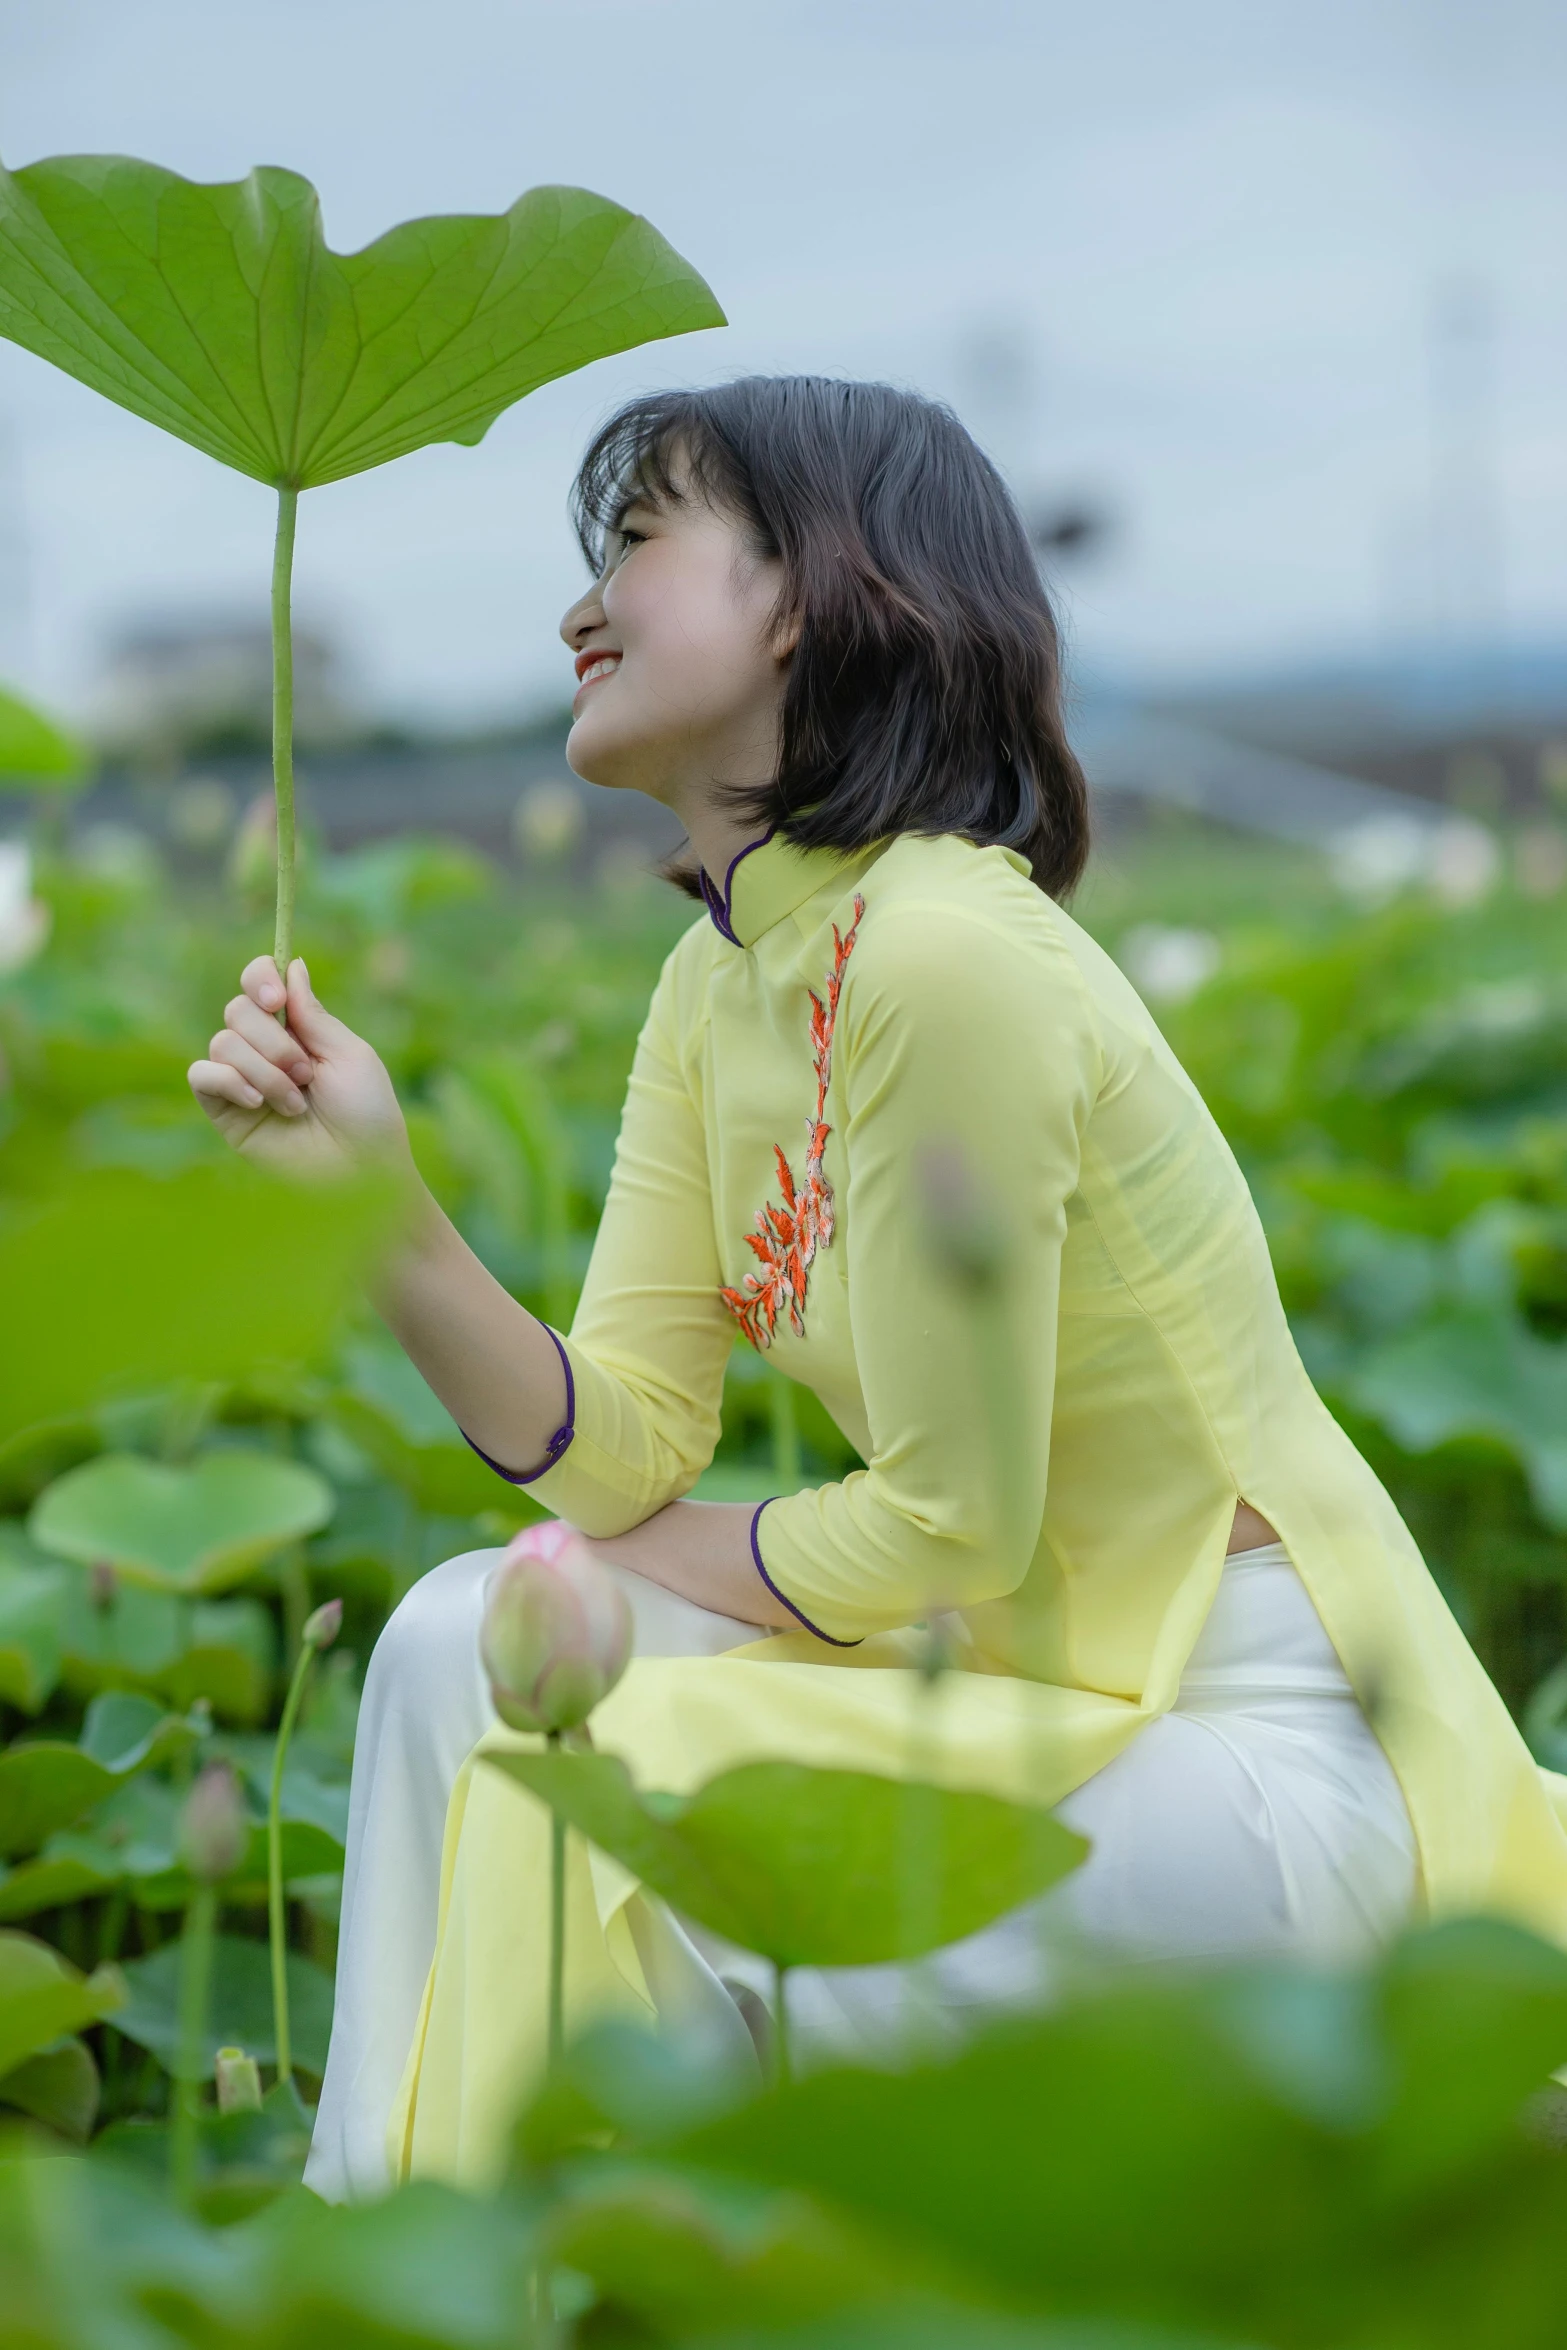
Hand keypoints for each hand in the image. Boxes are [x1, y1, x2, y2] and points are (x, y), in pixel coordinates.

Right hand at [187, 957, 409, 1175]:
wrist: (360, 1173)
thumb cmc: (367, 1116)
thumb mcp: (349, 1054)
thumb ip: (312, 1013)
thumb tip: (291, 965)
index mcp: (298, 1031)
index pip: (260, 984)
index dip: (259, 978)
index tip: (275, 997)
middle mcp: (265, 1050)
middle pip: (238, 1010)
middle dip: (273, 1040)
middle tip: (305, 1074)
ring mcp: (242, 1080)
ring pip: (223, 1042)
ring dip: (264, 1070)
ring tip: (296, 1104)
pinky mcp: (224, 1111)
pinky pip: (202, 1074)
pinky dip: (230, 1081)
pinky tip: (260, 1104)